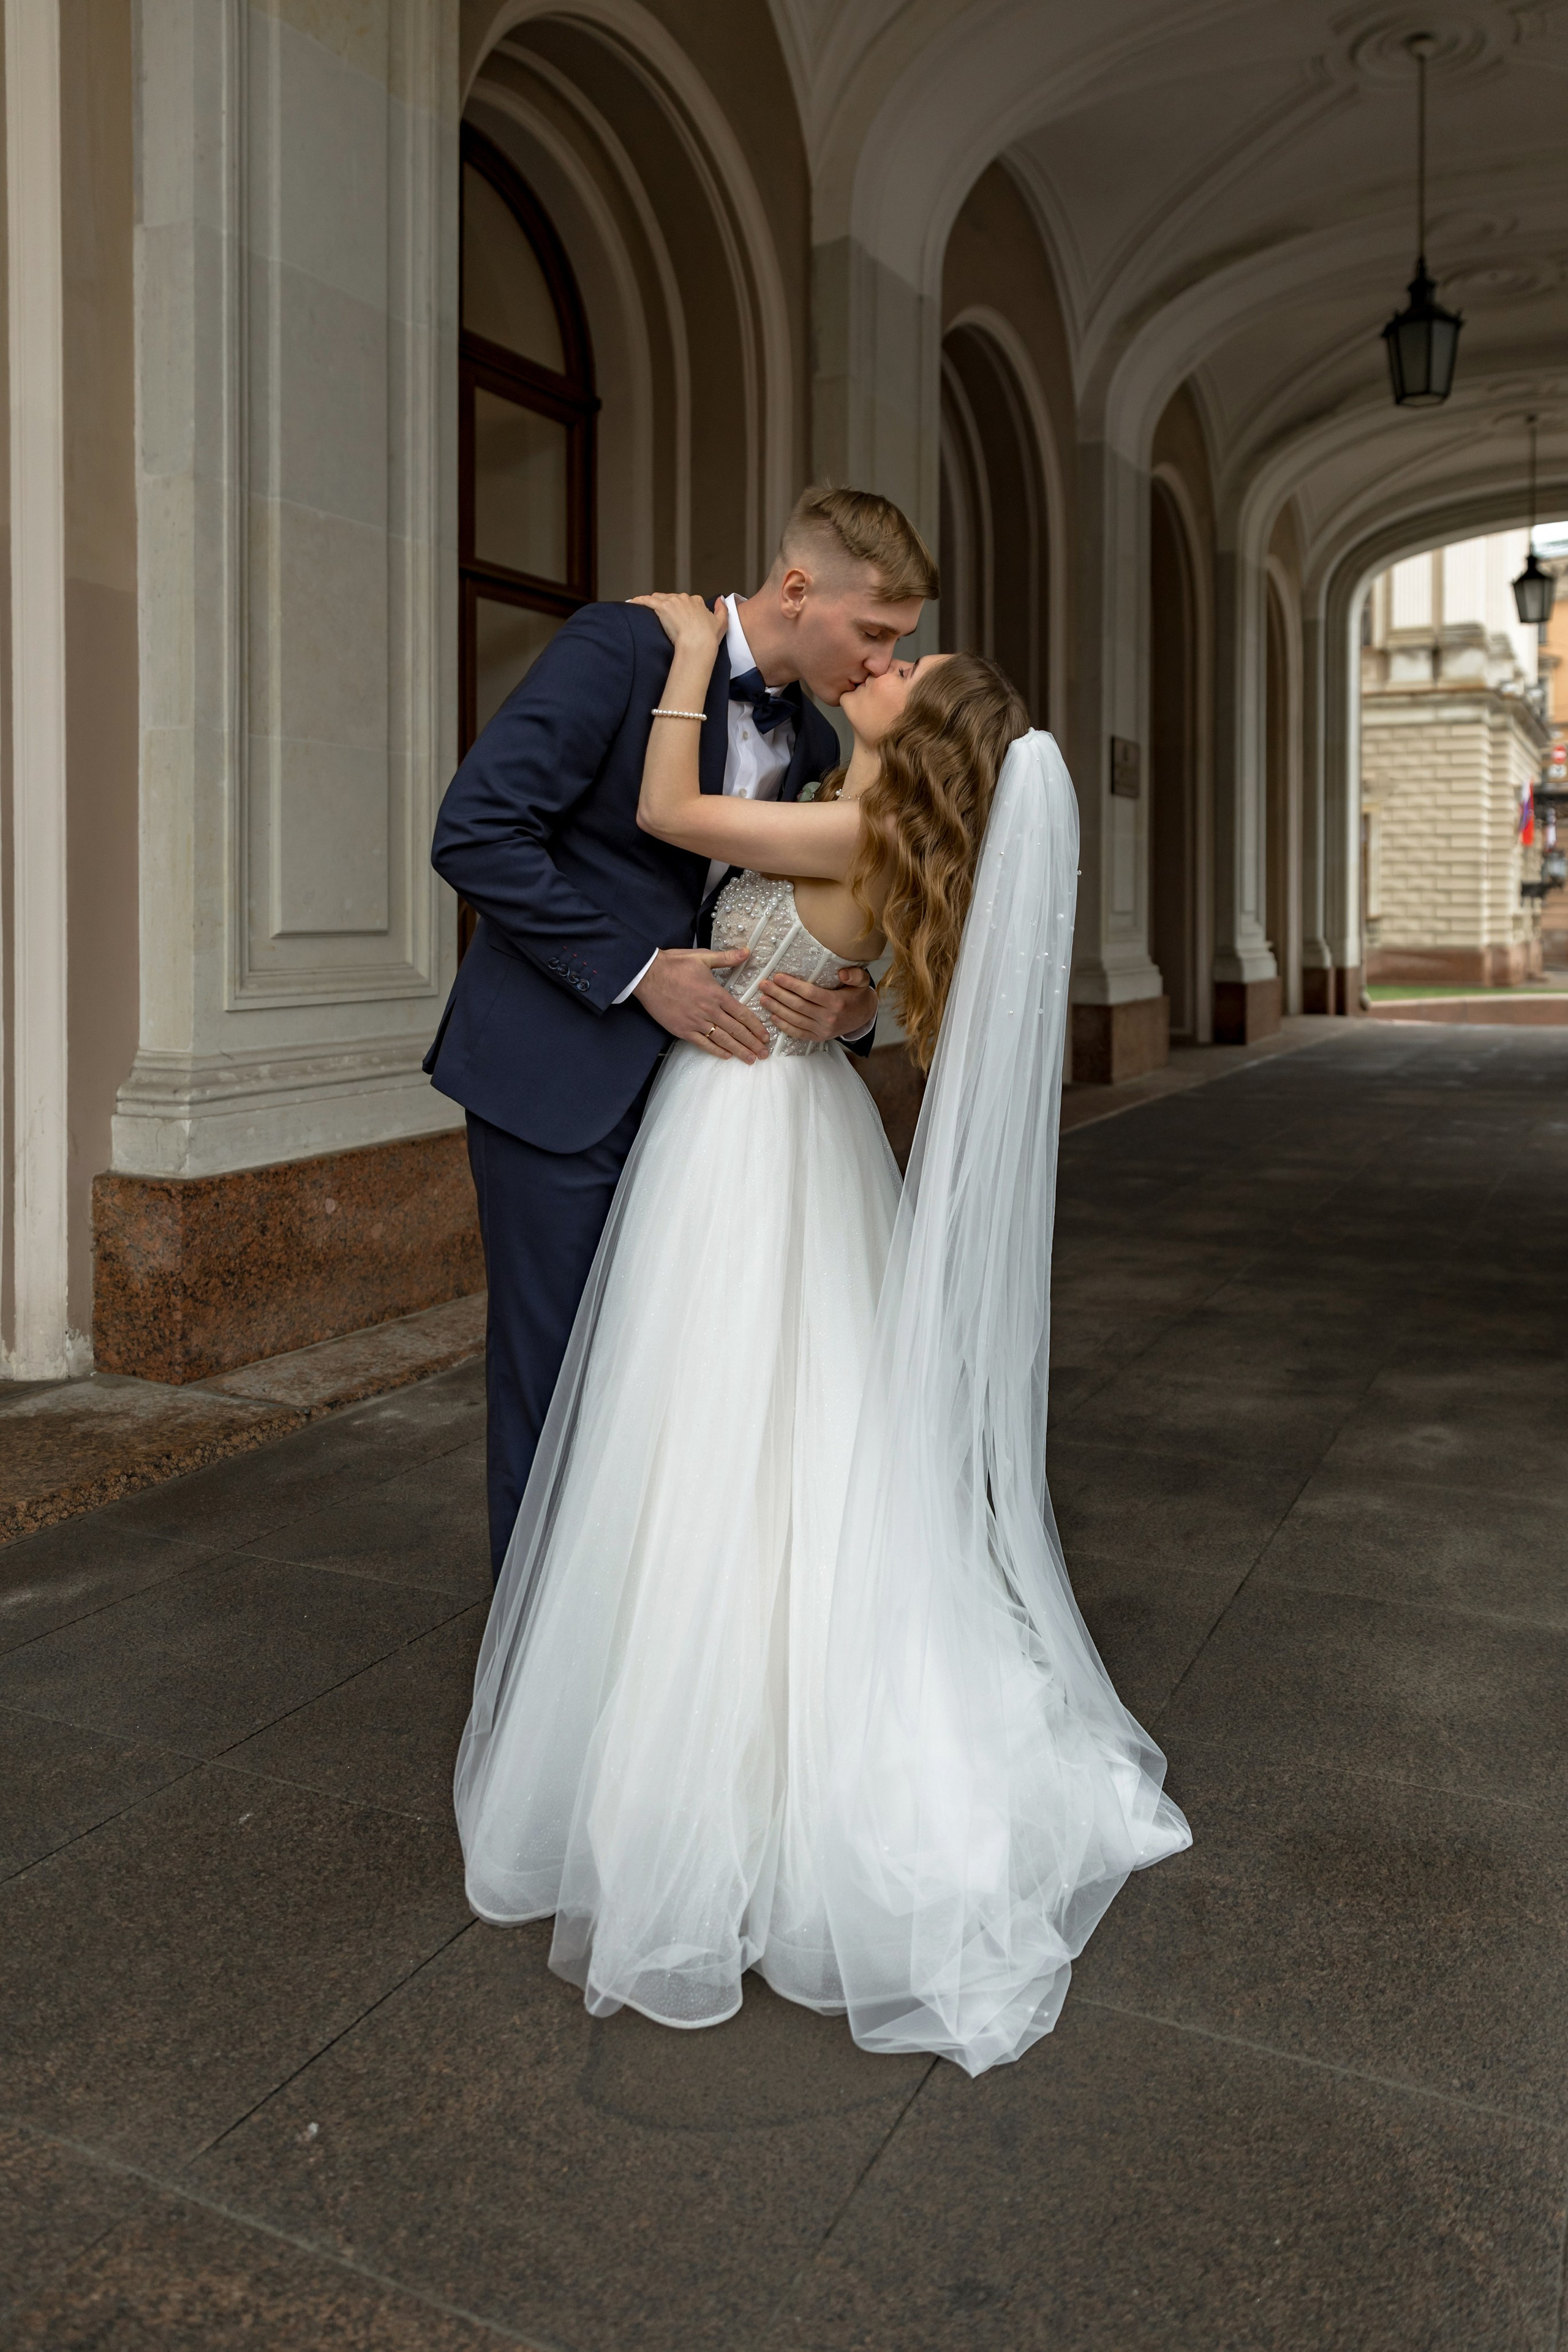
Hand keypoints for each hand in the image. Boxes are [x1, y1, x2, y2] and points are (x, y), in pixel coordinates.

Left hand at [629, 593, 727, 654]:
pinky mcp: (662, 608)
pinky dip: (639, 601)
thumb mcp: (722, 622)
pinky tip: (632, 603)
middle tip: (657, 615)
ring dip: (650, 602)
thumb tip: (720, 600)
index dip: (678, 608)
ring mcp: (672, 602)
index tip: (674, 615)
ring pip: (658, 598)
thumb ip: (722, 609)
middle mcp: (684, 598)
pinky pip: (647, 601)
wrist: (698, 644)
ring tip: (642, 608)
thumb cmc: (709, 637)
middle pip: (670, 598)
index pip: (684, 600)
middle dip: (664, 605)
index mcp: (696, 601)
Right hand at [634, 947, 769, 1061]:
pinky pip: (702, 1043)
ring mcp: (695, 1021)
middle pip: (736, 1030)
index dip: (755, 1026)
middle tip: (763, 1054)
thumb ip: (726, 958)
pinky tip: (726, 1056)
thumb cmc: (674, 965)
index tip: (765, 1036)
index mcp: (716, 993)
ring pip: (722, 1039)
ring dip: (738, 1050)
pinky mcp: (682, 1029)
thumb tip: (747, 951)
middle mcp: (708, 1010)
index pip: (742, 1013)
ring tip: (750, 1059)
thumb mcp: (702, 957)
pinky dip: (715, 1050)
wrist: (648, 975)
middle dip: (752, 1043)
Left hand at [760, 967, 877, 1043]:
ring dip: (777, 1009)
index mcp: (836, 1003)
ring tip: (763, 999)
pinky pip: (798, 1033)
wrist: (864, 1017)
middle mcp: (828, 1018)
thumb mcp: (862, 981)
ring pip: (795, 1020)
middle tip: (764, 985)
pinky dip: (784, 1026)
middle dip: (778, 995)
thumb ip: (854, 975)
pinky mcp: (818, 1037)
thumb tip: (842, 973)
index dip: (792, 985)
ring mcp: (822, 1030)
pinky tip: (773, 1016)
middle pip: (798, 1006)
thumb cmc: (858, 995)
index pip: (809, 993)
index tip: (777, 976)